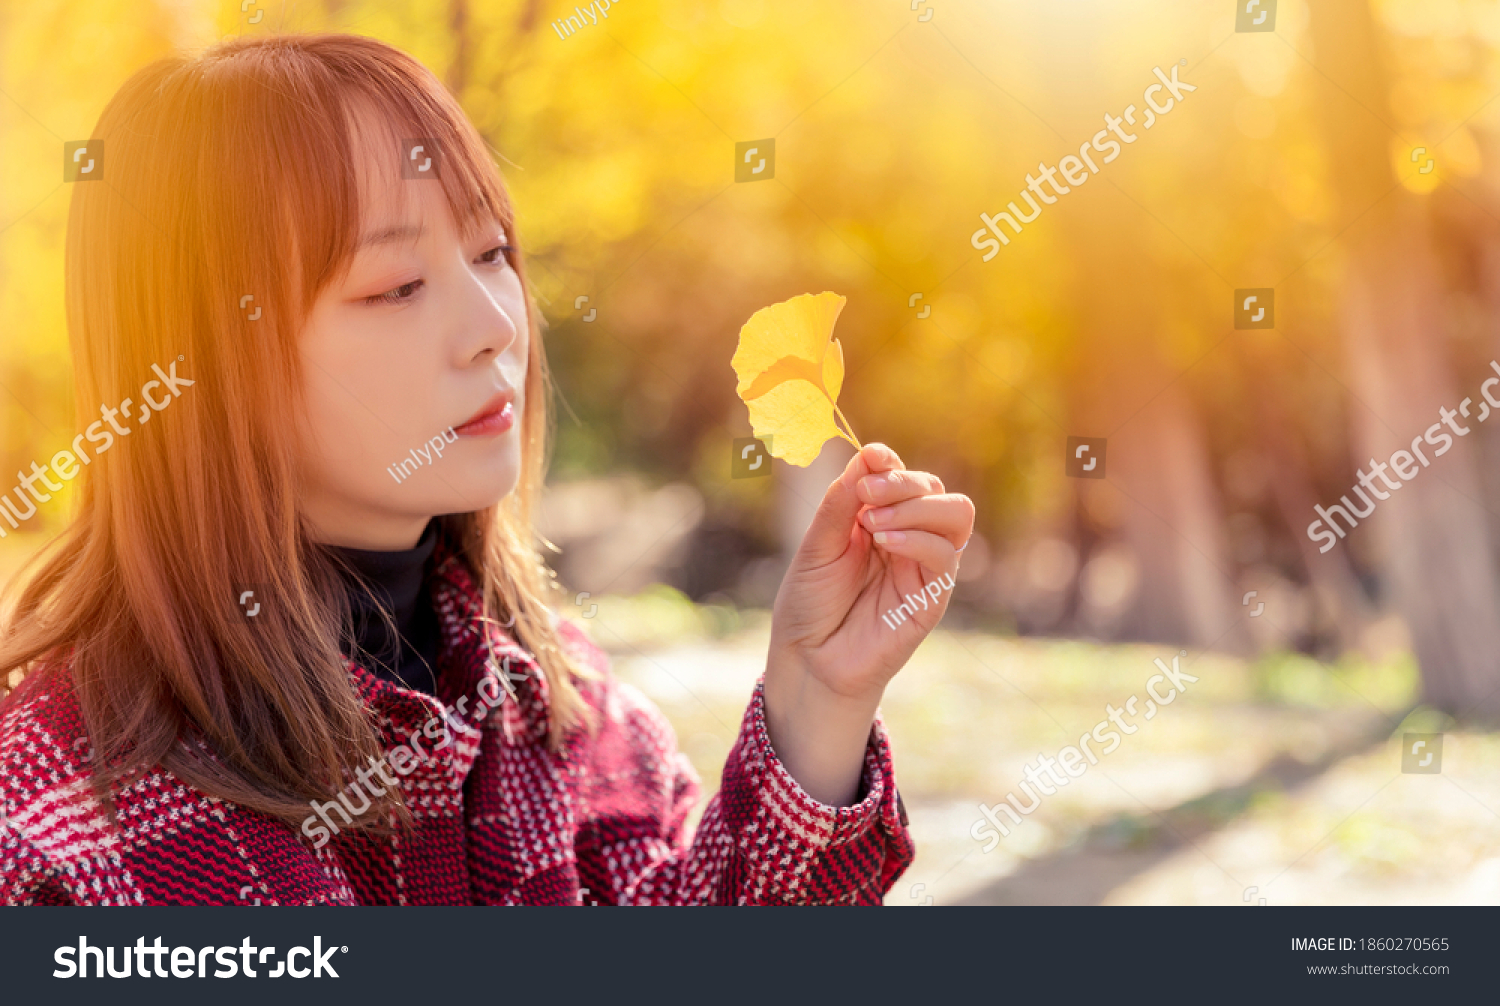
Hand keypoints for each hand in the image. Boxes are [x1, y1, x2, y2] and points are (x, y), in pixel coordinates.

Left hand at [762, 443, 973, 804]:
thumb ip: (843, 501)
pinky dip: (918, 538)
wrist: (808, 659)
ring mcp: (924, 567)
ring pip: (956, 514)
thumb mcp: (818, 544)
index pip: (903, 476)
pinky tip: (884, 543)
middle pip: (936, 488)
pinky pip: (945, 555)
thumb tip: (870, 454)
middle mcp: (909, 538)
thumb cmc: (809, 603)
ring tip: (873, 522)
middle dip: (904, 482)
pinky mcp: (932, 597)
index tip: (869, 460)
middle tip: (866, 498)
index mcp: (881, 520)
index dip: (889, 463)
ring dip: (916, 506)